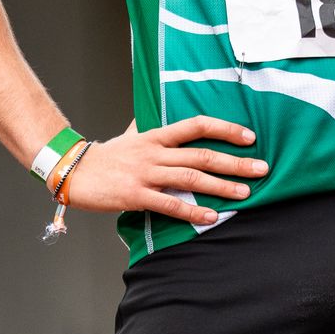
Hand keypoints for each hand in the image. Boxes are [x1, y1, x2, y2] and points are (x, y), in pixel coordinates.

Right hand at [63, 116, 267, 226]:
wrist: (73, 171)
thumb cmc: (105, 156)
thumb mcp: (130, 135)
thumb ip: (151, 128)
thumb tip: (160, 117)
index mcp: (156, 136)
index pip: (197, 126)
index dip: (225, 129)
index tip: (249, 137)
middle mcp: (155, 152)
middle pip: (202, 154)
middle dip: (235, 162)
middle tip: (262, 168)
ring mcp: (146, 173)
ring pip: (191, 178)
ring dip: (221, 186)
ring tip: (245, 192)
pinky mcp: (136, 195)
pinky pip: (170, 204)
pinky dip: (192, 210)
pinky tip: (211, 216)